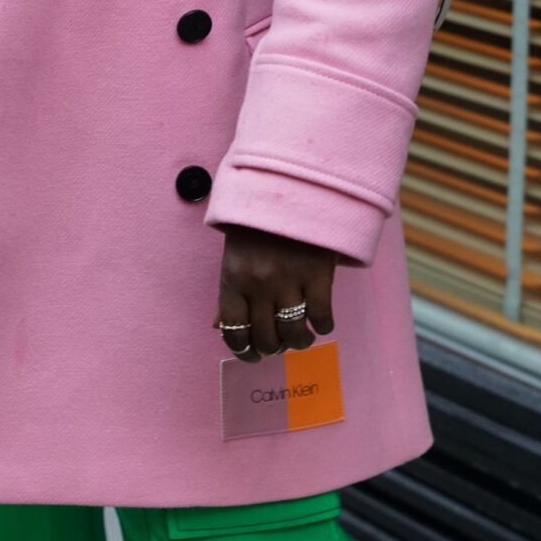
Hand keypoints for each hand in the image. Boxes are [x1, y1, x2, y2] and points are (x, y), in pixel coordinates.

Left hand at [212, 224, 339, 363]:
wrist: (292, 185)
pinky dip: (323, 326)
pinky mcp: (318, 275)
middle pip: (266, 338)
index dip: (244, 352)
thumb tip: (218, 328)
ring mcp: (290, 280)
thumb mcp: (235, 254)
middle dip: (273, 348)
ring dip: (300, 342)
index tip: (254, 355)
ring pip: (294, 334)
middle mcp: (258, 284)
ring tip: (303, 337)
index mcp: (233, 278)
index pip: (233, 332)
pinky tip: (321, 321)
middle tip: (281, 343)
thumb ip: (228, 293)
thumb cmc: (258, 222)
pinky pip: (322, 317)